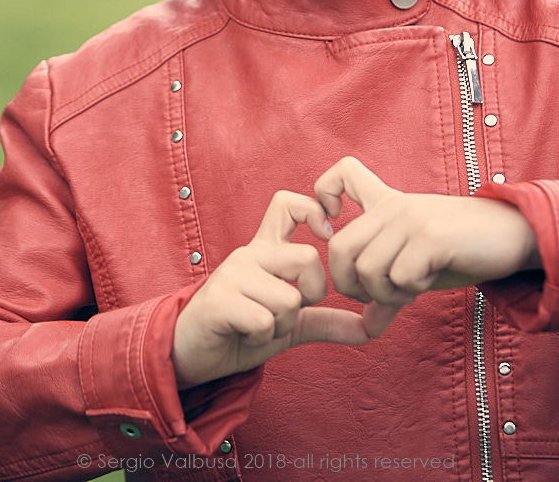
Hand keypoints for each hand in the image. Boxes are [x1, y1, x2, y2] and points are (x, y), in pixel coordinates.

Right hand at [171, 190, 381, 388]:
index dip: (314, 211)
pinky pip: (265, 320)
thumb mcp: (288, 326)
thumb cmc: (239, 333)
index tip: (325, 236)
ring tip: (258, 327)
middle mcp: (249, 255)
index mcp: (265, 251)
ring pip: (289, 298)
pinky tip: (244, 334)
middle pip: (306, 258)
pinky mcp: (218, 300)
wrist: (189, 355)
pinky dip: (262, 337)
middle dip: (310, 295)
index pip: (288, 204)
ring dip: (281, 326)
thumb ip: (325, 321)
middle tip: (287, 313)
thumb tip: (369, 330)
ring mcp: (232, 274)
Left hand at [315, 157, 539, 309]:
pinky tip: (427, 283)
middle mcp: (394, 207)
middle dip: (350, 285)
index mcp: (386, 205)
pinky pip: (400, 277)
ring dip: (385, 294)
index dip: (322, 198)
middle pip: (338, 248)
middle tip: (380, 294)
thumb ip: (390, 292)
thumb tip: (369, 327)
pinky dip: (410, 291)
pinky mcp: (432, 237)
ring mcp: (412, 220)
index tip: (335, 229)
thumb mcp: (419, 269)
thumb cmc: (463, 251)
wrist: (515, 236)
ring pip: (367, 269)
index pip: (340, 175)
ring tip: (409, 290)